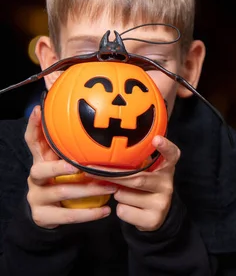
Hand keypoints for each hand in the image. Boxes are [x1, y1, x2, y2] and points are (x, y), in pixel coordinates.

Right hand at [24, 106, 116, 228]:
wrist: (51, 215)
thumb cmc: (66, 182)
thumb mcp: (67, 165)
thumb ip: (77, 151)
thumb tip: (105, 128)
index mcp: (42, 161)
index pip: (32, 141)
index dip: (34, 126)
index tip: (39, 110)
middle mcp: (35, 178)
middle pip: (40, 170)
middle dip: (59, 167)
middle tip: (79, 166)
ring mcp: (36, 197)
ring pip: (61, 192)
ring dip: (88, 190)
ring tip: (111, 188)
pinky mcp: (43, 216)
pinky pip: (67, 216)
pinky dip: (88, 214)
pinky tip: (106, 211)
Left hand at [86, 135, 180, 231]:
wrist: (156, 217)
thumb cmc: (145, 188)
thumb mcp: (147, 173)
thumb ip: (136, 164)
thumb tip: (103, 157)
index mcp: (166, 169)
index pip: (172, 155)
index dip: (165, 146)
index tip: (156, 138)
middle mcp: (167, 184)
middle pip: (136, 178)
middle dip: (112, 175)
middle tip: (91, 170)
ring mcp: (162, 203)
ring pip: (125, 195)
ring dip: (117, 194)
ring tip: (125, 194)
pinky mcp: (153, 220)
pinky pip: (123, 211)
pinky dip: (120, 209)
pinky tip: (129, 208)